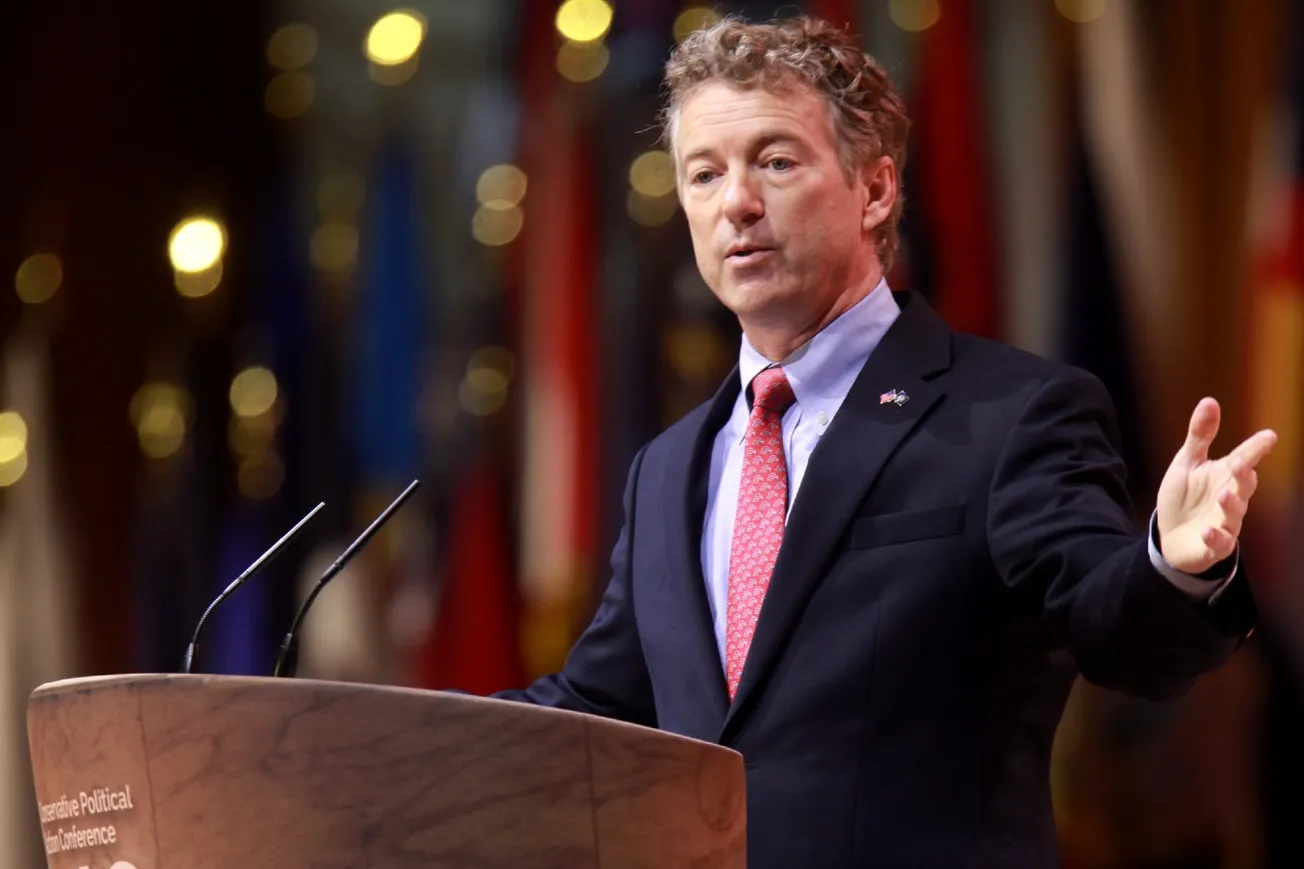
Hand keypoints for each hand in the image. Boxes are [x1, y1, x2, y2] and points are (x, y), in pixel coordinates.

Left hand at [1156, 397, 1276, 573]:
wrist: (1171, 536)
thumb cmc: (1184, 496)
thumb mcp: (1187, 463)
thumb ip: (1199, 435)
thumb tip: (1210, 400)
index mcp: (1225, 475)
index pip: (1244, 459)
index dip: (1256, 449)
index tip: (1269, 436)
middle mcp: (1230, 498)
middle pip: (1244, 487)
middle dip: (1244, 476)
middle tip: (1241, 464)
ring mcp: (1224, 523)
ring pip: (1234, 515)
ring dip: (1231, 505)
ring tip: (1224, 494)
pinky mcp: (1213, 545)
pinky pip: (1219, 543)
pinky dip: (1215, 538)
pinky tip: (1207, 530)